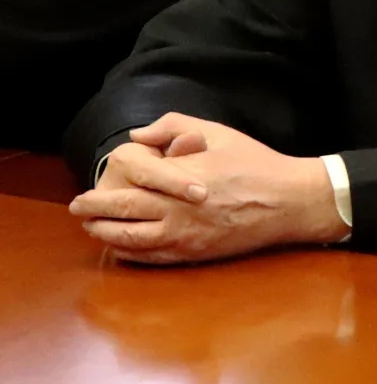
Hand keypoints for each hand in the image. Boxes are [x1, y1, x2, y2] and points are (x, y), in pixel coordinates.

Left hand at [70, 113, 344, 263]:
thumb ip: (176, 126)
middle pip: (121, 211)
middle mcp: (178, 209)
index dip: (108, 179)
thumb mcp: (219, 133)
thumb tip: (140, 134)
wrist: (290, 202)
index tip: (94, 180)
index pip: (130, 178)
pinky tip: (121, 246)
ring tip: (92, 227)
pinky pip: (151, 257)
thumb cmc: (257, 164)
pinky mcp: (194, 253)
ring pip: (130, 239)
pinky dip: (129, 252)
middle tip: (78, 207)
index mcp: (182, 176)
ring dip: (105, 233)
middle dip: (94, 209)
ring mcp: (185, 235)